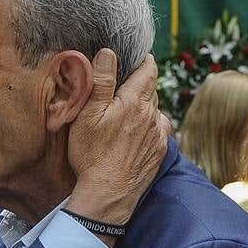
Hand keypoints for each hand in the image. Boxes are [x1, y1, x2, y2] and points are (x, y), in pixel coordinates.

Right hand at [65, 51, 169, 242]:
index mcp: (135, 101)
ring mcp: (158, 135)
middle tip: (123, 86)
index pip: (148, 69)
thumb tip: (109, 52)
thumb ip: (101, 81)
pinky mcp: (158, 152)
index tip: (135, 58)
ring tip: (126, 112)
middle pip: (152, 89)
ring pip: (156, 111)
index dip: (143, 60)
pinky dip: (149, 127)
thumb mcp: (88, 113)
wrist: (108, 195)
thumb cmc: (92, 154)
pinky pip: (158, 131)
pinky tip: (135, 134)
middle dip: (140, 84)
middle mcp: (152, 115)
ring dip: (145, 107)